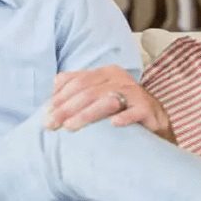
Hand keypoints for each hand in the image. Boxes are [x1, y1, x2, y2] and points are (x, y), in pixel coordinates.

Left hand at [46, 65, 172, 139]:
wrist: (155, 124)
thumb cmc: (121, 110)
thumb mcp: (98, 97)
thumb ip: (78, 88)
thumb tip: (54, 84)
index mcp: (105, 73)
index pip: (77, 82)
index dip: (59, 98)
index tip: (45, 114)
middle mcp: (119, 79)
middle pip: (87, 91)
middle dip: (66, 109)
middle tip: (51, 125)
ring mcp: (135, 92)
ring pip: (106, 100)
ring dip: (86, 114)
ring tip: (70, 127)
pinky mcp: (147, 108)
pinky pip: (135, 111)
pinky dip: (125, 117)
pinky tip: (113, 125)